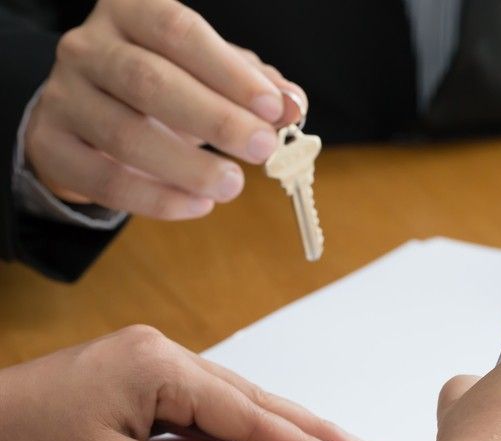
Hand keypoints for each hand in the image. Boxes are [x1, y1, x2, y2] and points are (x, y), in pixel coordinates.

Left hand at [0, 326, 368, 440]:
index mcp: (158, 367)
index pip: (246, 412)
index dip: (299, 440)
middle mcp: (164, 351)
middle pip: (251, 393)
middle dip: (306, 423)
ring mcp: (155, 354)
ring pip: (233, 392)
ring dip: (279, 420)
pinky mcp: (145, 365)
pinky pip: (207, 394)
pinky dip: (242, 417)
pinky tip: (269, 432)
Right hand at [24, 0, 307, 218]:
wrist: (89, 118)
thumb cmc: (165, 87)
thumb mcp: (212, 75)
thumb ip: (256, 86)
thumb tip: (294, 105)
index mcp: (131, 12)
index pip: (179, 31)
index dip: (230, 72)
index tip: (273, 109)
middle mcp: (89, 47)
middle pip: (149, 81)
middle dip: (215, 119)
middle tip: (261, 148)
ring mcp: (63, 95)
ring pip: (125, 134)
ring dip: (188, 167)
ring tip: (232, 185)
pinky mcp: (51, 145)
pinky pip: (105, 179)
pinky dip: (157, 199)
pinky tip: (198, 206)